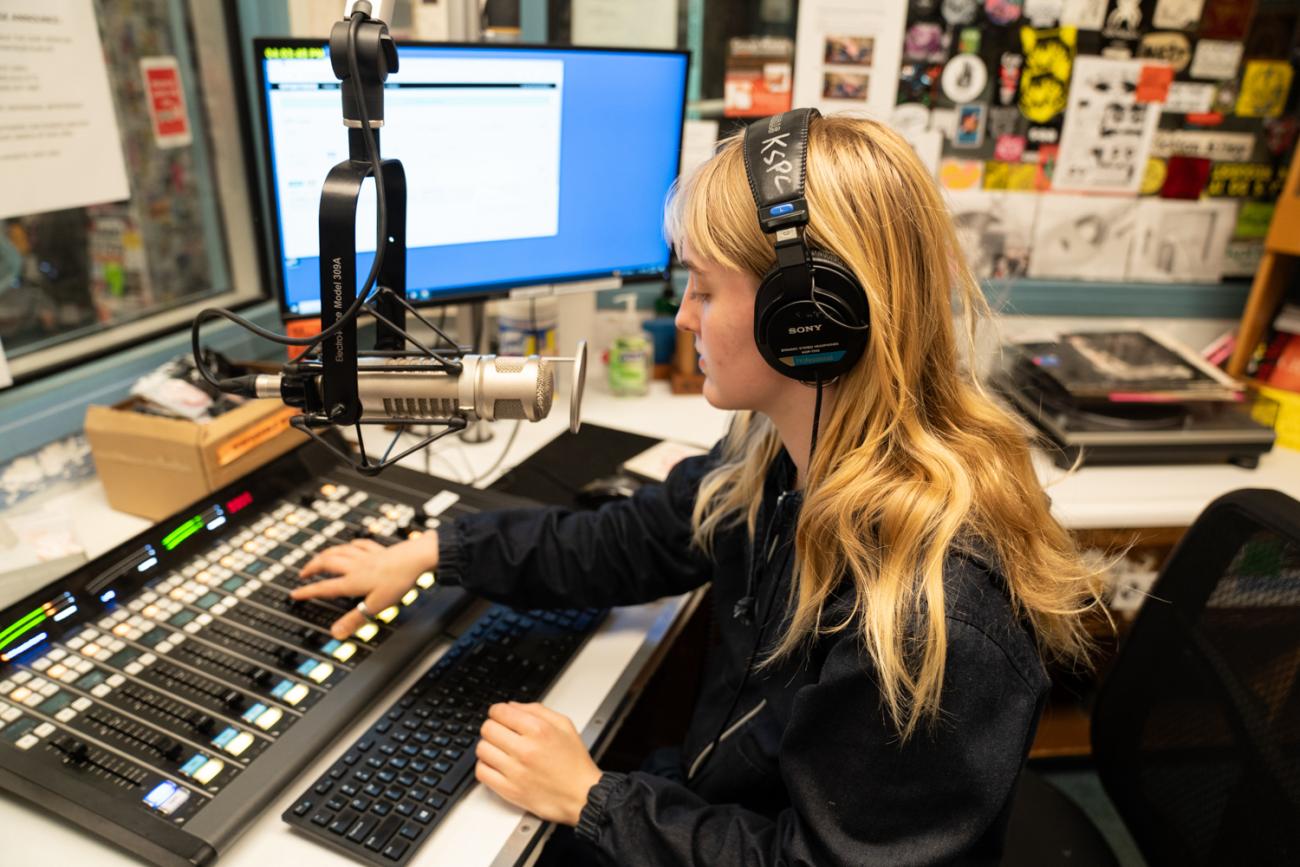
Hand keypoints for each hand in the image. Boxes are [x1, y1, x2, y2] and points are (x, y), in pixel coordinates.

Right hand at [292, 534, 437, 637]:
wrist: (418, 557)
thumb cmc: (399, 580)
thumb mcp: (376, 606)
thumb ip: (355, 619)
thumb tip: (336, 633)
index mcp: (353, 581)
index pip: (324, 587)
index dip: (307, 592)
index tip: (294, 594)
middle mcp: (356, 566)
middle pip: (327, 563)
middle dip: (312, 567)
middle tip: (303, 573)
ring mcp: (367, 556)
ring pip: (339, 551)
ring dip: (325, 554)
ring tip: (319, 558)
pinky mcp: (379, 550)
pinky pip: (359, 545)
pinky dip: (350, 545)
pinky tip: (351, 545)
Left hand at [475, 702, 601, 825]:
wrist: (581, 795)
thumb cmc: (574, 763)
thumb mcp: (564, 725)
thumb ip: (537, 710)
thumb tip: (512, 706)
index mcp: (539, 730)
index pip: (500, 712)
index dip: (497, 711)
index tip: (499, 715)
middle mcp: (525, 749)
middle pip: (488, 728)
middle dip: (492, 726)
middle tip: (500, 731)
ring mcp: (515, 771)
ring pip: (482, 749)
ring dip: (488, 746)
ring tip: (498, 749)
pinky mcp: (509, 790)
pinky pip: (482, 772)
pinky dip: (485, 766)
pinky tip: (496, 764)